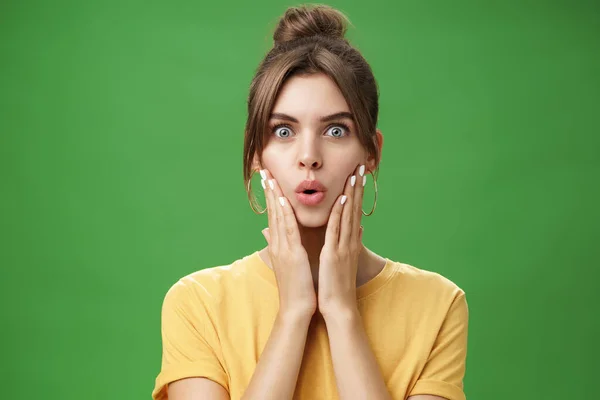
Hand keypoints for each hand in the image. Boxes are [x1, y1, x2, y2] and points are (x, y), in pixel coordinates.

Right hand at [260, 169, 316, 318]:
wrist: (297, 309)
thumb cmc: (297, 288)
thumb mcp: (289, 264)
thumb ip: (284, 247)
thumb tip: (275, 237)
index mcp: (279, 246)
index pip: (274, 216)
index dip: (271, 197)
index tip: (269, 180)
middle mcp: (278, 244)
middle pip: (272, 212)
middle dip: (269, 190)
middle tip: (264, 170)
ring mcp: (283, 248)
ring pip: (278, 216)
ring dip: (275, 195)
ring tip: (270, 177)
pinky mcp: (291, 254)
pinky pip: (289, 229)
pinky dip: (286, 213)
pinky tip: (285, 199)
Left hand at [318, 164, 365, 317]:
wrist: (339, 307)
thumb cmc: (338, 285)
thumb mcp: (345, 259)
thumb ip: (351, 242)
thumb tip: (359, 229)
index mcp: (349, 241)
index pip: (353, 211)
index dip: (356, 192)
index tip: (357, 175)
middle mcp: (349, 240)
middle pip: (354, 208)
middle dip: (356, 187)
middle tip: (359, 166)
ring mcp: (343, 246)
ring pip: (348, 215)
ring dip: (351, 194)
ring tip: (354, 174)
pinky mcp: (334, 253)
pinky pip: (337, 230)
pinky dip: (340, 214)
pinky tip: (342, 199)